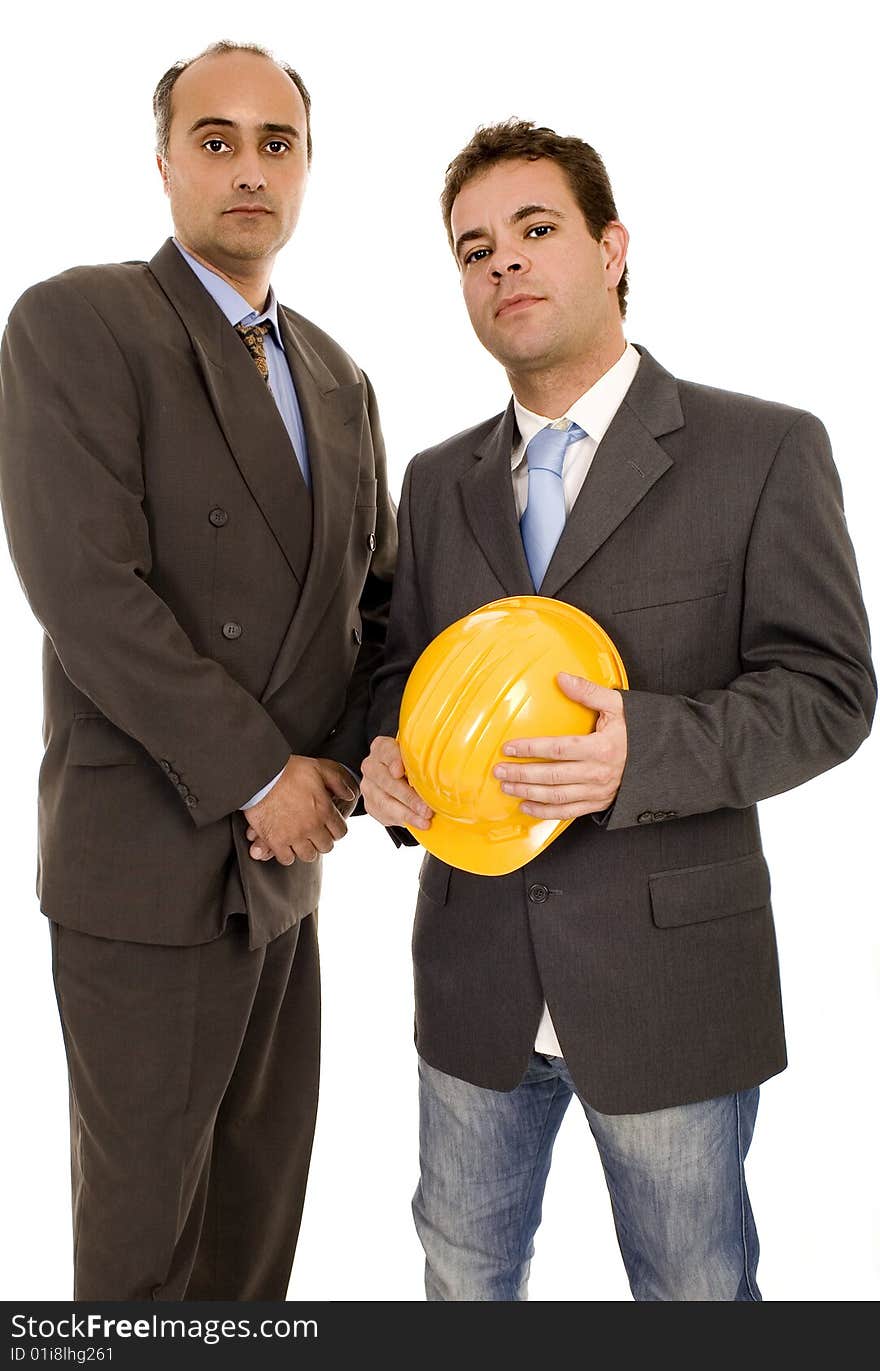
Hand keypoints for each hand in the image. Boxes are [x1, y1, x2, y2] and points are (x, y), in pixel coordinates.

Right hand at [243, 756, 356, 864]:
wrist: (260, 776)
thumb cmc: (288, 770)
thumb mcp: (318, 768)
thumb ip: (337, 782)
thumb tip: (349, 795)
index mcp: (324, 810)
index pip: (340, 832)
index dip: (335, 830)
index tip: (328, 826)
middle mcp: (312, 826)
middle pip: (326, 847)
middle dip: (322, 840)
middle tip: (314, 834)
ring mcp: (294, 836)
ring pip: (308, 856)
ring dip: (306, 849)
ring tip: (300, 840)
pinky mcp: (275, 841)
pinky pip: (286, 859)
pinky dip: (287, 854)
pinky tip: (285, 845)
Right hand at [360, 735, 432, 829]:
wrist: (395, 777)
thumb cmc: (409, 764)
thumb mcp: (415, 756)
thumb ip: (422, 759)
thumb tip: (445, 771)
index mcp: (382, 748)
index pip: (386, 752)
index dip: (394, 761)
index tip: (400, 771)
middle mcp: (372, 766)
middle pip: (386, 781)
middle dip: (408, 797)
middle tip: (426, 809)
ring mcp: (369, 786)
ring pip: (384, 801)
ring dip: (407, 813)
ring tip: (424, 821)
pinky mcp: (370, 803)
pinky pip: (384, 814)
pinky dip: (402, 820)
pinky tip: (417, 823)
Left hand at [493, 673, 626, 817]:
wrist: (663, 759)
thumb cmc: (639, 731)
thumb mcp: (618, 706)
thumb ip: (588, 692)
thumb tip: (562, 678)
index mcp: (601, 748)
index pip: (557, 749)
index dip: (530, 749)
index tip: (509, 748)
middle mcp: (597, 773)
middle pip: (551, 776)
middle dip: (521, 774)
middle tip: (499, 770)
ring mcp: (597, 791)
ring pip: (556, 796)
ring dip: (528, 792)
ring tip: (507, 786)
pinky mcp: (598, 803)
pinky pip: (568, 812)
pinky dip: (545, 812)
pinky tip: (526, 806)